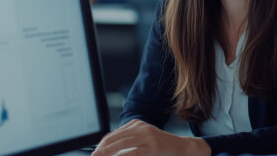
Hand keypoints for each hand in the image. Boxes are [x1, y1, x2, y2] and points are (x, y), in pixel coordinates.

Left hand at [91, 119, 210, 155]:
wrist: (183, 148)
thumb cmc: (162, 147)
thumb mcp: (144, 139)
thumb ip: (128, 140)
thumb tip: (108, 148)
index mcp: (136, 124)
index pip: (112, 134)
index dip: (100, 145)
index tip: (94, 153)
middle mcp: (141, 127)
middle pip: (114, 139)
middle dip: (101, 150)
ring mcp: (147, 136)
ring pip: (120, 146)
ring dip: (107, 154)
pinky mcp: (153, 147)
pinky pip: (132, 153)